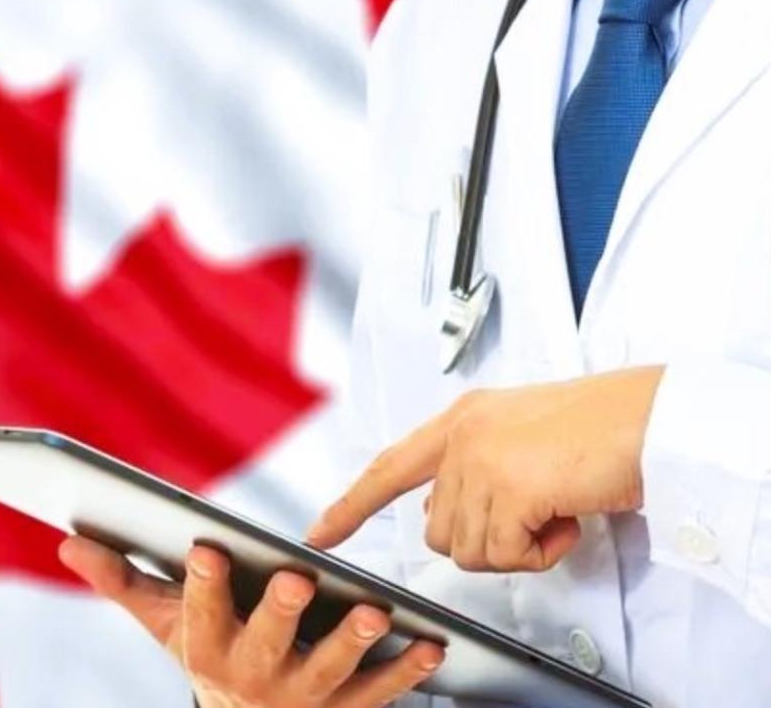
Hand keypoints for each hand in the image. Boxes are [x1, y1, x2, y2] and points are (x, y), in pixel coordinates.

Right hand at [59, 536, 443, 706]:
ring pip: (329, 670)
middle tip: (300, 581)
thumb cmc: (206, 650)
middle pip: (266, 643)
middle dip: (282, 613)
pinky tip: (430, 643)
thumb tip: (69, 540)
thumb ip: (122, 579)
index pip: (200, 611)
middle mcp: (252, 675)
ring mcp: (302, 696)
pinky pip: (379, 692)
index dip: (204, 583)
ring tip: (375, 611)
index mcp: (205, 646)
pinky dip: (406, 670)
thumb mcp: (163, 621)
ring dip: (354, 642)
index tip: (207, 549)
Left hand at [307, 366, 664, 571]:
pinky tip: (567, 516)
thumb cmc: (606, 427)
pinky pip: (507, 556)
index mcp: (461, 419)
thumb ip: (478, 466)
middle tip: (537, 515)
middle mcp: (461, 437)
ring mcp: (479, 461)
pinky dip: (543, 552)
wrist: (652, 418)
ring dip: (520, 546)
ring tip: (556, 507)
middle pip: (439, 531)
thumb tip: (453, 513)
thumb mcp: (522, 436)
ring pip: (471, 551)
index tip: (321, 532)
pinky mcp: (506, 488)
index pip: (389, 468)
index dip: (352, 505)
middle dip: (488, 540)